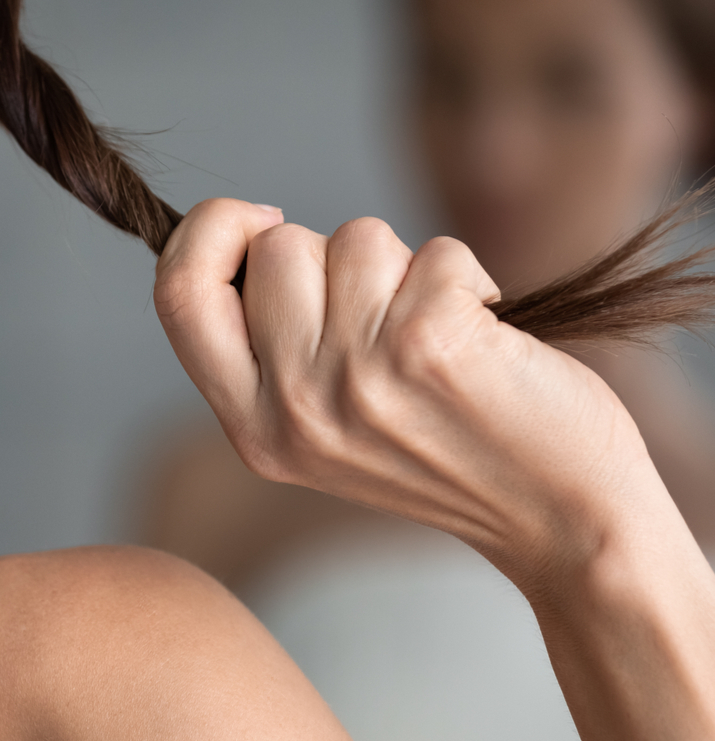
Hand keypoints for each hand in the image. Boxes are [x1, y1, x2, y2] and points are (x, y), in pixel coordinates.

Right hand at [153, 199, 663, 595]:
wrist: (564, 522)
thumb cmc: (449, 453)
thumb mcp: (324, 428)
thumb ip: (271, 349)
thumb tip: (246, 233)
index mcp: (251, 429)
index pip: (176, 294)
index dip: (208, 230)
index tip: (260, 219)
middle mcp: (292, 408)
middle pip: (273, 249)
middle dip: (333, 254)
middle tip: (384, 318)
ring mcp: (356, 378)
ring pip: (352, 238)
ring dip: (405, 265)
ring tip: (437, 329)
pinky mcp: (428, 346)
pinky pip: (433, 250)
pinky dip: (469, 275)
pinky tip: (482, 332)